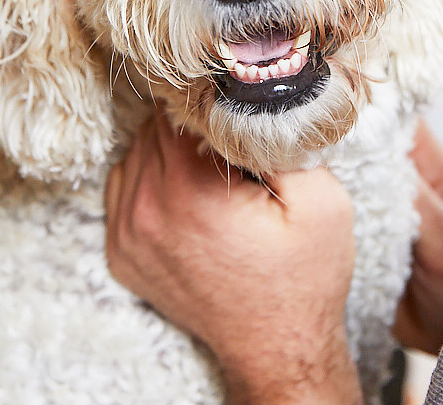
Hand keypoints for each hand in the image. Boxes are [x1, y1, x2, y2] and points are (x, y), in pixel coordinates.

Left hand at [105, 114, 362, 404]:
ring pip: (135, 153)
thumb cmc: (303, 278)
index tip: (237, 106)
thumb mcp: (322, 203)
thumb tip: (256, 94)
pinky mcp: (121, 252)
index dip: (209, 98)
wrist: (278, 348)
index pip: (176, 107)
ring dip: (169, 149)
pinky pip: (124, 187)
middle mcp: (147, 212)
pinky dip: (151, 178)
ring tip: (214, 170)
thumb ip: (286, 141)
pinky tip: (189, 193)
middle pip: (153, 127)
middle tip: (232, 138)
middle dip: (191, 123)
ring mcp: (126, 235)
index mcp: (190, 194)